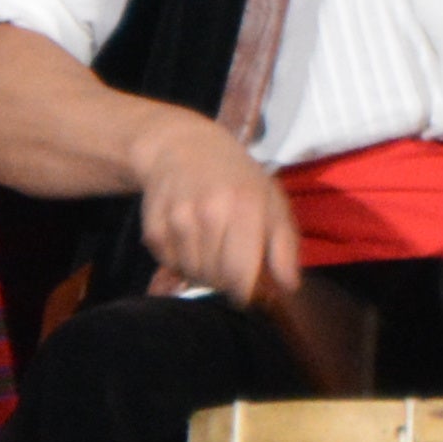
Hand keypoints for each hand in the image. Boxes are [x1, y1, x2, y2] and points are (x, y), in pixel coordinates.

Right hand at [133, 118, 301, 314]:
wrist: (181, 148)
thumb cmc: (237, 179)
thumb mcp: (272, 201)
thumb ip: (284, 246)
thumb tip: (289, 287)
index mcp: (245, 206)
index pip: (239, 273)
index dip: (244, 293)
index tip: (247, 291)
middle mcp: (209, 212)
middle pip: (215, 279)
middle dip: (225, 281)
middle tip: (230, 262)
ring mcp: (178, 219)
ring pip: (192, 274)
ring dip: (203, 271)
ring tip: (211, 246)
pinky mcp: (153, 228)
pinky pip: (169, 264)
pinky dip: (180, 260)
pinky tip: (190, 239)